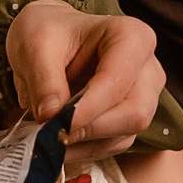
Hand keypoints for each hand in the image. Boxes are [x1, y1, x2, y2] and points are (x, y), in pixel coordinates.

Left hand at [5, 0, 164, 159]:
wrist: (49, 40)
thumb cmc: (48, 32)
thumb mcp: (35, 45)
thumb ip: (44, 81)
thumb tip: (52, 117)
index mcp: (132, 37)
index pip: (117, 82)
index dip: (86, 109)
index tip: (52, 122)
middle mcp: (147, 68)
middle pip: (134, 114)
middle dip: (89, 129)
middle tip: (49, 131)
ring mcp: (144, 96)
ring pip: (125, 135)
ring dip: (83, 143)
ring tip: (47, 136)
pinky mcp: (130, 119)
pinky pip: (113, 145)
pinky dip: (83, 149)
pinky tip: (58, 140)